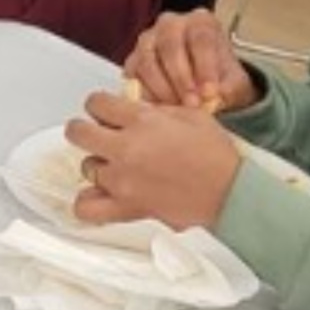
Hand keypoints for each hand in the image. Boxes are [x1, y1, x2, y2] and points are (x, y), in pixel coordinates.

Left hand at [64, 90, 244, 230]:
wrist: (232, 192)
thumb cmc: (216, 155)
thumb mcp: (188, 114)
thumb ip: (153, 110)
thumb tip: (133, 109)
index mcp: (140, 121)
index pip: (95, 103)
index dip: (99, 105)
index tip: (105, 111)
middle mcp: (126, 148)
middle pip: (77, 132)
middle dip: (85, 129)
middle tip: (98, 134)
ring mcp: (123, 180)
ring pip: (85, 166)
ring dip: (98, 165)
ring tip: (115, 167)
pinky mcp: (127, 206)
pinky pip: (86, 207)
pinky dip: (88, 202)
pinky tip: (101, 194)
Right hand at [120, 10, 262, 112]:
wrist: (204, 83)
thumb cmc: (220, 77)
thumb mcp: (235, 83)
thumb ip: (230, 89)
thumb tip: (216, 98)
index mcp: (201, 22)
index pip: (201, 37)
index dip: (205, 66)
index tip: (210, 93)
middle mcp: (170, 24)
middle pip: (170, 45)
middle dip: (181, 78)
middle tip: (192, 104)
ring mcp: (148, 40)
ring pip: (148, 59)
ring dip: (162, 87)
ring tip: (177, 108)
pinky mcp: (133, 60)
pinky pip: (133, 74)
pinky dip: (146, 92)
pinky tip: (161, 107)